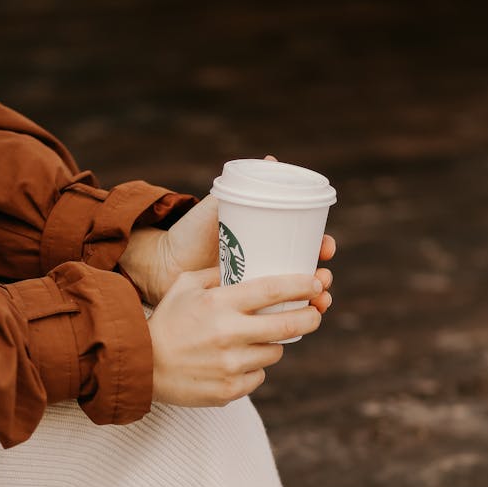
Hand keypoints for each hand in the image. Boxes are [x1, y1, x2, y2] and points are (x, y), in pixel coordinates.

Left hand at [119, 154, 336, 308]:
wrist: (162, 264)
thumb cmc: (189, 232)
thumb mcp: (217, 210)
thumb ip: (242, 189)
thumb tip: (271, 160)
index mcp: (265, 241)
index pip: (303, 242)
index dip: (320, 245)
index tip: (325, 247)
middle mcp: (266, 265)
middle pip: (305, 273)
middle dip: (321, 278)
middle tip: (322, 280)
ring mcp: (256, 291)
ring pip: (295, 299)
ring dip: (315, 302)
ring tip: (320, 304)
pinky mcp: (246, 312)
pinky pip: (275, 319)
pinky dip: (292, 322)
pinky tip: (300, 327)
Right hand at [147, 267, 324, 406]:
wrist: (142, 366)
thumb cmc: (167, 322)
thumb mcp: (185, 286)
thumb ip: (217, 273)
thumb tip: (247, 261)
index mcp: (219, 304)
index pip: (273, 290)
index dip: (302, 285)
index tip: (317, 282)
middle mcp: (229, 334)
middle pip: (289, 326)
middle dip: (310, 317)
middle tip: (315, 312)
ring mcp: (231, 365)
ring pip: (275, 352)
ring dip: (272, 344)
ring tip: (252, 340)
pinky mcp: (230, 389)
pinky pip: (259, 376)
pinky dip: (253, 368)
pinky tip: (234, 362)